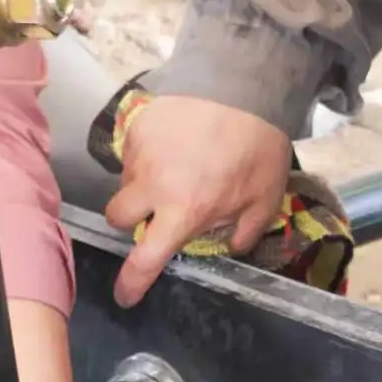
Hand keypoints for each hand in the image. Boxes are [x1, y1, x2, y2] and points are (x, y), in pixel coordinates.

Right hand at [105, 96, 291, 306]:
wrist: (246, 86)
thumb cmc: (257, 147)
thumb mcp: (263, 199)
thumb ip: (244, 232)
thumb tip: (228, 247)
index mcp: (182, 212)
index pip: (145, 260)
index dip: (131, 283)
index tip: (124, 295)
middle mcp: (152, 187)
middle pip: (118, 218)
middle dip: (131, 218)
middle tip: (155, 207)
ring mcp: (139, 155)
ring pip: (125, 182)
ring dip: (142, 184)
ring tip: (175, 166)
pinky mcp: (137, 127)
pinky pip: (131, 152)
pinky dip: (147, 154)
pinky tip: (174, 143)